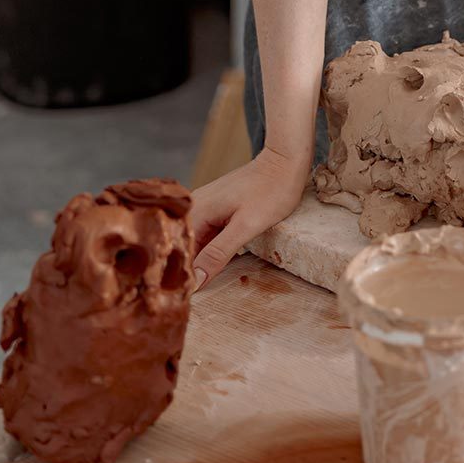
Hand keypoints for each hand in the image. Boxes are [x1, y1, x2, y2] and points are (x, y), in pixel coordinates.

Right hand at [189, 146, 311, 290]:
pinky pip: (205, 235)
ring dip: (198, 263)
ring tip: (201, 287)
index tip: (182, 301)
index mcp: (196, 211)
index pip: (177, 253)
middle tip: (191, 299)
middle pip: (183, 248)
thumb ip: (218, 253)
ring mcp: (204, 207)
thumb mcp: (246, 227)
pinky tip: (214, 265)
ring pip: (194, 243)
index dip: (180, 277)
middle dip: (188, 272)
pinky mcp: (215, 209)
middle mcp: (194, 208)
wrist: (285, 161)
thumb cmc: (270, 191)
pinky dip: (209, 251)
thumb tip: (195, 281)